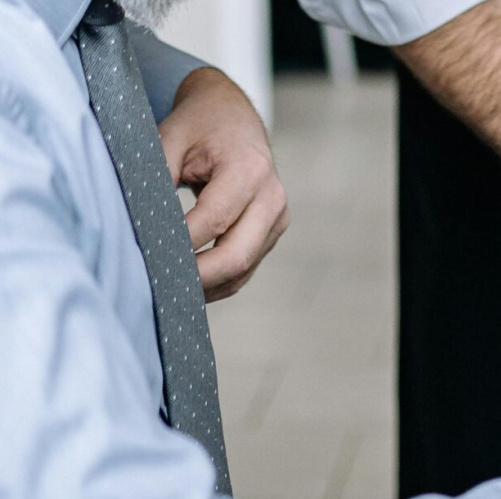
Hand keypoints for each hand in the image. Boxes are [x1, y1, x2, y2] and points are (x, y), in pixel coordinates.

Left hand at [159, 68, 288, 301]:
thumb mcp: (168, 138)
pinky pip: (246, 268)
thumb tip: (136, 222)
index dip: (181, 244)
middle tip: (158, 287)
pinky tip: (188, 284)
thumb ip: (155, 177)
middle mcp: (271, 197)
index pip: (214, 220)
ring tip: (168, 291)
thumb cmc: (199, 125)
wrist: (233, 117)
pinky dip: (218, 281)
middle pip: (237, 255)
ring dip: (207, 286)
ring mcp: (276, 218)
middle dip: (197, 277)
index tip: (147, 256)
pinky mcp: (271, 231)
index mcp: (249, 170)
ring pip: (243, 269)